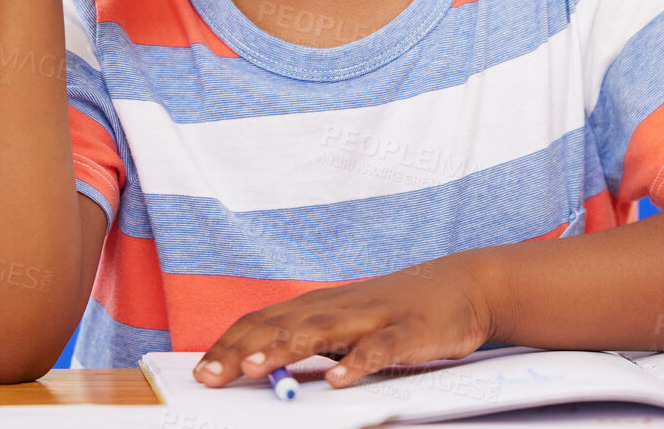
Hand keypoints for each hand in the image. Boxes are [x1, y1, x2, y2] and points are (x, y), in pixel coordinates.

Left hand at [194, 255, 496, 389]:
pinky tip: (341, 379)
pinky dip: (360, 361)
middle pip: (282, 325)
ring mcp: (374, 317)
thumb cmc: (399, 309)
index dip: (229, 344)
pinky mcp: (409, 331)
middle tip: (210, 376)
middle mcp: (340, 307)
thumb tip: (261, 366)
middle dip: (242, 350)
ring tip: (255, 369)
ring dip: (286, 349)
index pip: (264, 321)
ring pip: (323, 331)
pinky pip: (382, 347)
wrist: (464, 284)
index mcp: (321, 306)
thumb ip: (311, 340)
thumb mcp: (348, 322)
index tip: (200, 371)